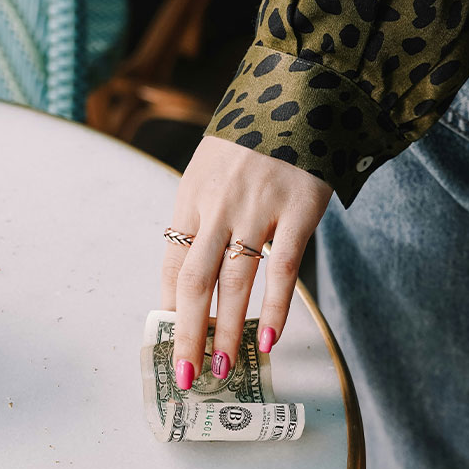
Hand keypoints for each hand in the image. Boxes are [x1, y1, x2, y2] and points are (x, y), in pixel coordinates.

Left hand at [160, 136, 332, 388]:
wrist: (298, 94)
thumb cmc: (251, 138)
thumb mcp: (211, 169)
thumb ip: (202, 215)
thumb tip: (196, 271)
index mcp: (191, 196)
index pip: (173, 263)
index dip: (170, 308)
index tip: (170, 342)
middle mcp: (217, 205)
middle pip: (195, 280)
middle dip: (187, 333)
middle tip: (187, 374)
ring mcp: (257, 208)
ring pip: (234, 280)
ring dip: (226, 329)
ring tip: (221, 366)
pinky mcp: (298, 209)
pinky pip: (283, 267)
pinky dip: (275, 306)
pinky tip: (269, 338)